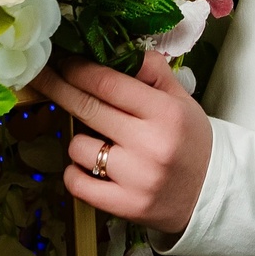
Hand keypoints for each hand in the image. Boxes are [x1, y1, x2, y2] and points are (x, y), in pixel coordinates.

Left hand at [31, 51, 212, 235]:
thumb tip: (116, 48)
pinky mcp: (125, 206)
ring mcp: (136, 179)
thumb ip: (150, 70)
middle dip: (58, 87)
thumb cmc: (191, 140)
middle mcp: (150, 145)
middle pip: (87, 108)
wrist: (212, 194)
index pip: (108, 83)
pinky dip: (75, 171)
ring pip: (78, 147)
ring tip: (100, 141)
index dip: (78, 70)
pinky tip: (90, 166)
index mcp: (165, 113)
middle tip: (42, 76)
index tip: (63, 62)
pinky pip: (77, 183)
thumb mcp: (180, 98)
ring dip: (79, 139)